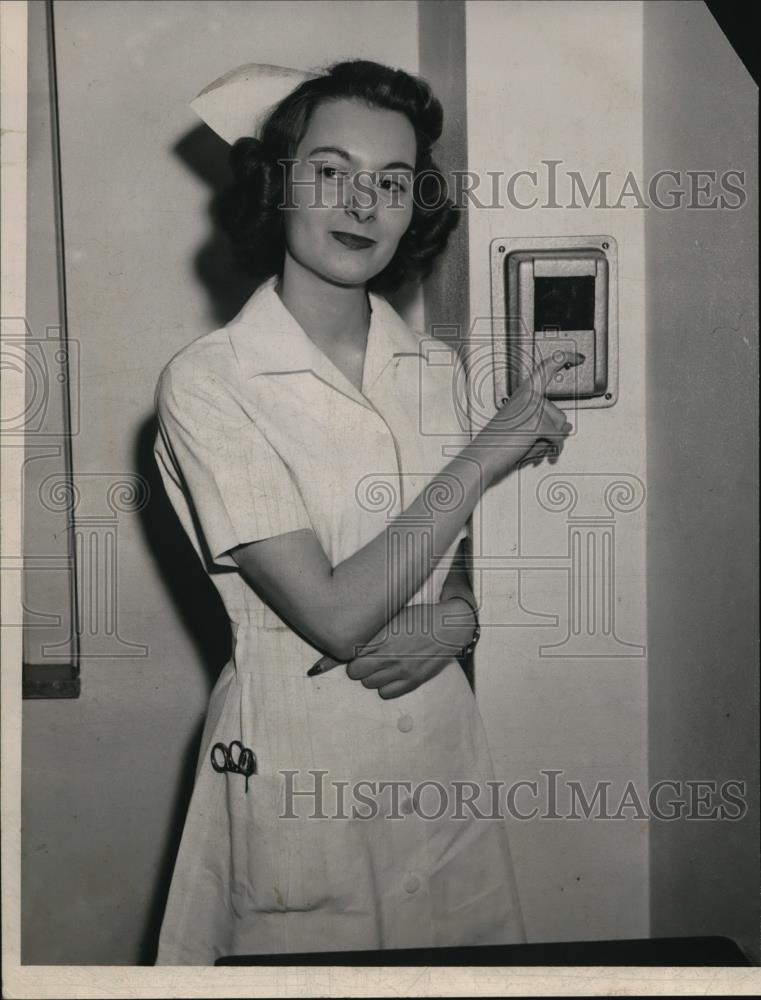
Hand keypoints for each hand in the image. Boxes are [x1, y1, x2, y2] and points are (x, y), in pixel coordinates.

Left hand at [309, 600, 475, 697]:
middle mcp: (389, 654)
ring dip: (370, 676)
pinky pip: (386, 694)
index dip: (350, 653)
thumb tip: (345, 639)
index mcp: (382, 636)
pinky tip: (391, 675)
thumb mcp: (392, 617)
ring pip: (369, 684)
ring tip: (381, 665)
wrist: (448, 628)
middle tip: (366, 658)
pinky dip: (384, 687)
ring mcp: (402, 670)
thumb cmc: (419, 619)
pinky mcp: (413, 681)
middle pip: (355, 672)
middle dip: (357, 666)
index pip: (350, 654)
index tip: (355, 651)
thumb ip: (370, 629)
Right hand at [475, 351, 581, 484]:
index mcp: (522, 393)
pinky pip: (557, 439)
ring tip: (528, 446)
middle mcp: (527, 396)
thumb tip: (567, 427)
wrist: (481, 457)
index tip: (578, 357)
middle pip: (559, 413)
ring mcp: (532, 409)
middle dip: (551, 433)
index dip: (565, 358)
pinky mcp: (537, 424)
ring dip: (549, 442)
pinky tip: (537, 453)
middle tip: (530, 442)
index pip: (546, 368)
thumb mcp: (525, 430)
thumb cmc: (496, 444)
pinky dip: (550, 449)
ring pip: (560, 427)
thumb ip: (547, 425)